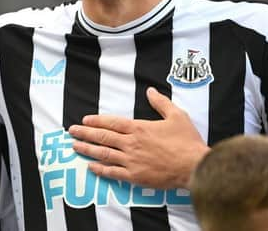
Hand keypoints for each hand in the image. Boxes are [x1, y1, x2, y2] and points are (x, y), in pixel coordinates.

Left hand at [68, 87, 209, 188]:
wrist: (196, 166)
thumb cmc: (187, 142)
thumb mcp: (176, 116)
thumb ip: (161, 103)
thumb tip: (150, 91)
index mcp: (139, 128)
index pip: (111, 123)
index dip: (96, 121)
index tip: (84, 120)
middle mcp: (131, 143)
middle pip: (102, 137)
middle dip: (84, 133)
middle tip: (71, 131)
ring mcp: (131, 161)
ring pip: (103, 154)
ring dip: (87, 150)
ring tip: (75, 146)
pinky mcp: (135, 176)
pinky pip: (113, 172)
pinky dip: (100, 169)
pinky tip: (91, 167)